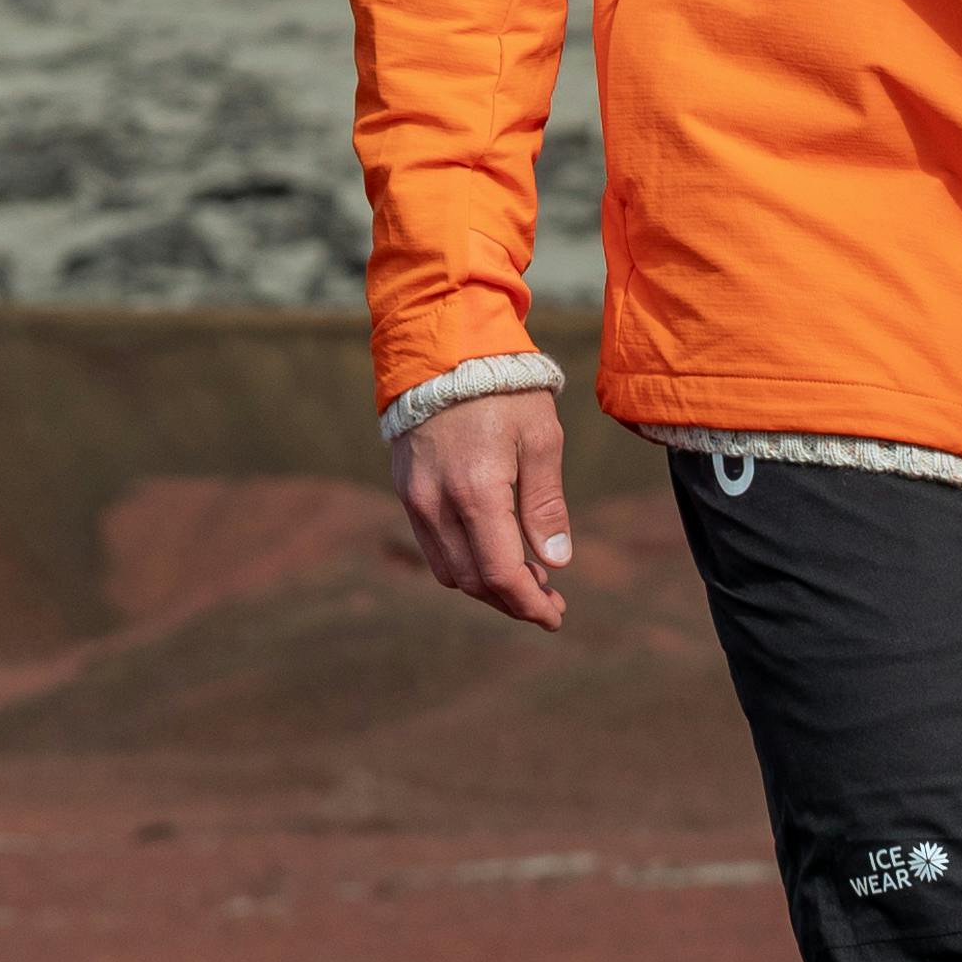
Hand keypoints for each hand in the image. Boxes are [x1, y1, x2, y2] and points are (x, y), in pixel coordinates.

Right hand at [390, 388, 576, 628]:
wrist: (442, 346)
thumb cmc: (503, 389)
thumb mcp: (541, 439)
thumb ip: (546, 504)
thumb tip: (556, 561)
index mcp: (477, 493)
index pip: (501, 575)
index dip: (530, 604)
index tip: (555, 615)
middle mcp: (437, 504)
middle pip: (473, 581)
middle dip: (512, 600)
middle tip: (549, 598)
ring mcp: (414, 499)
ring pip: (448, 570)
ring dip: (486, 586)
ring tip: (524, 577)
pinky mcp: (405, 490)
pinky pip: (431, 546)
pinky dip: (462, 562)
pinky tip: (490, 550)